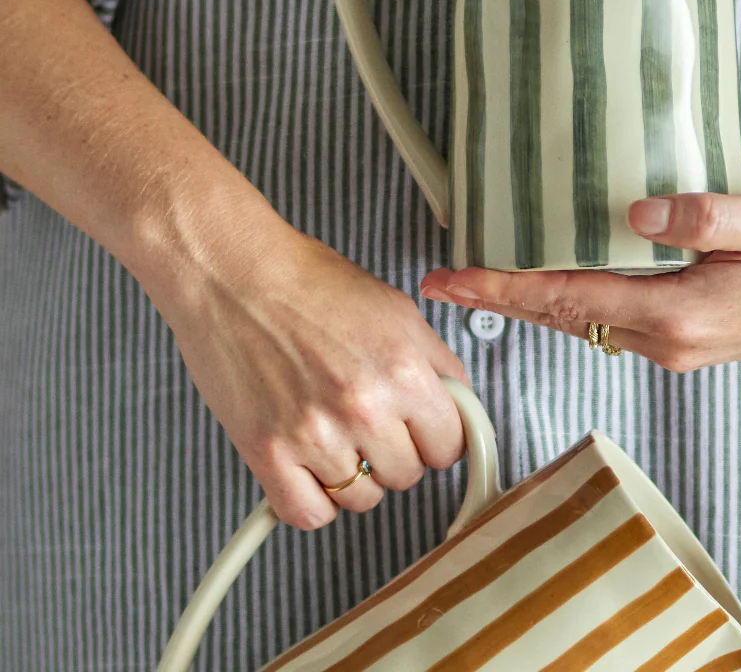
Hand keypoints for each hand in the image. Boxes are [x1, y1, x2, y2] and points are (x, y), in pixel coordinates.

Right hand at [158, 228, 468, 528]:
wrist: (234, 274)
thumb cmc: (307, 283)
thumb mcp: (395, 310)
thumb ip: (436, 362)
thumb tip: (458, 404)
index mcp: (402, 367)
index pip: (451, 444)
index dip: (440, 437)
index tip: (426, 432)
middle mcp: (363, 405)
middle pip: (409, 474)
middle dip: (397, 452)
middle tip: (374, 422)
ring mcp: (314, 433)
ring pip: (362, 498)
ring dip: (355, 475)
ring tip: (337, 432)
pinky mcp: (267, 452)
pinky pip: (309, 514)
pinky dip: (315, 500)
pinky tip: (311, 467)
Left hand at [419, 188, 740, 371]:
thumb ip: (701, 216)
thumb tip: (633, 214)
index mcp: (681, 316)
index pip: (569, 300)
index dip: (503, 288)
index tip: (451, 278)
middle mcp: (672, 342)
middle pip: (566, 319)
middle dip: (504, 299)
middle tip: (448, 277)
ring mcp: (683, 345)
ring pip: (589, 323)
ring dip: (538, 301)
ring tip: (492, 275)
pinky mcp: (695, 335)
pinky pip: (615, 320)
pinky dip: (578, 301)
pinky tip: (565, 276)